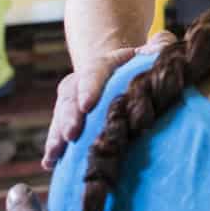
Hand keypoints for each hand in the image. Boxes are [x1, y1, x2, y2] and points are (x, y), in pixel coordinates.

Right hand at [42, 29, 176, 169]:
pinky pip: (58, 133)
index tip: (88, 105)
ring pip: (61, 116)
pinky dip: (53, 148)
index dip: (90, 88)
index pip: (94, 73)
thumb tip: (160, 46)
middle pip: (71, 97)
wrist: (119, 70)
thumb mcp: (151, 52)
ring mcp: (73, 102)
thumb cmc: (141, 64)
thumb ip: (159, 47)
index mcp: (103, 65)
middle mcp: (82, 82)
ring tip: (55, 154)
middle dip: (70, 117)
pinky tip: (49, 163)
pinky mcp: (69, 121)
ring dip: (56, 135)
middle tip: (71, 134)